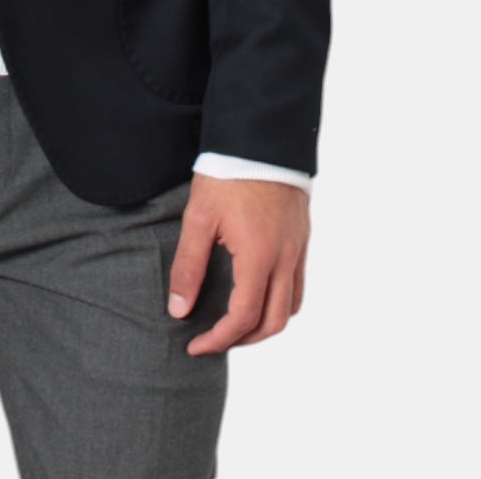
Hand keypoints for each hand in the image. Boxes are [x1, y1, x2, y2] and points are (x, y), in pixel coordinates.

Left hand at [167, 175, 308, 354]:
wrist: (260, 135)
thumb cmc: (228, 172)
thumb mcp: (200, 217)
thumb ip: (189, 265)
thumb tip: (179, 310)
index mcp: (259, 257)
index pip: (243, 318)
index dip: (219, 339)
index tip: (195, 345)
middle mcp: (285, 258)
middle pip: (274, 322)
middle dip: (244, 340)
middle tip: (215, 340)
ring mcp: (297, 248)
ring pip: (291, 306)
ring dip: (265, 324)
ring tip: (236, 323)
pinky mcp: (301, 237)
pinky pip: (297, 284)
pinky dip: (280, 301)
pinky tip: (257, 292)